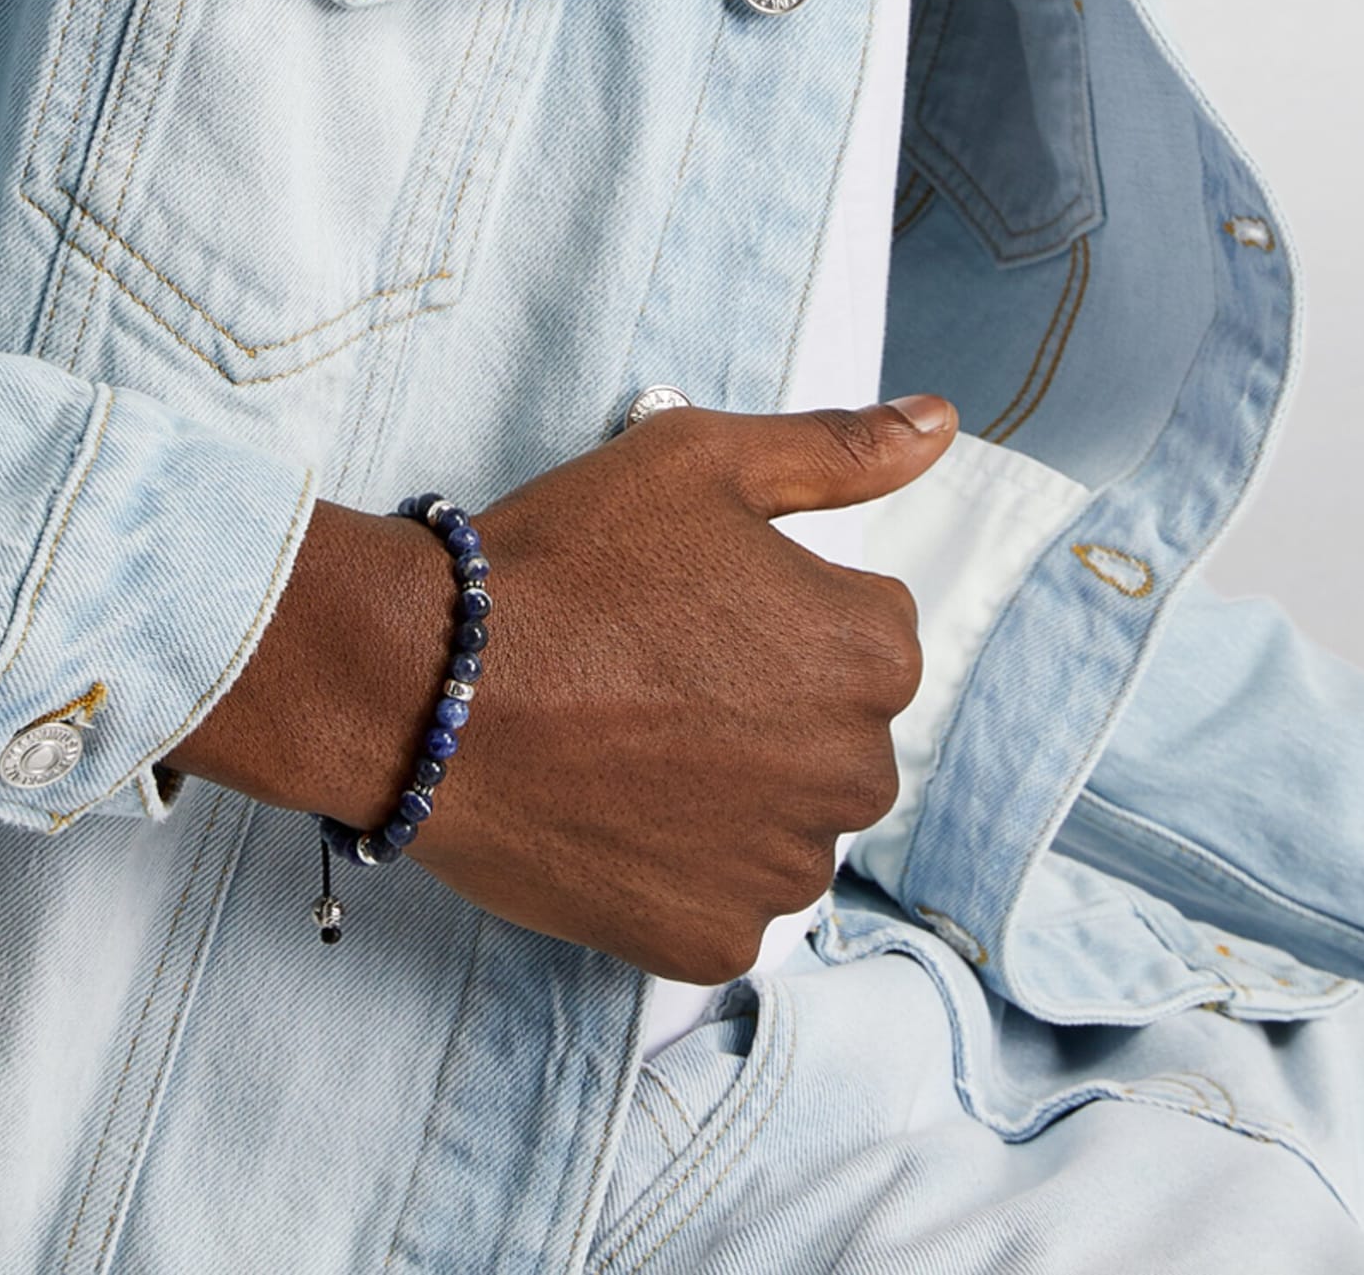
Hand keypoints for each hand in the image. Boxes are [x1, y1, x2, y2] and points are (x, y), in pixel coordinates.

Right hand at [170, 396, 956, 982]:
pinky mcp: (711, 940)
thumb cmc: (566, 560)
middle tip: (650, 668)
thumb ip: (836, 450)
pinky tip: (612, 809)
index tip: (689, 601)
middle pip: (832, 733)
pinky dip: (679, 867)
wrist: (427, 684)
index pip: (863, 628)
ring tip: (624, 737)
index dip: (773, 607)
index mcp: (870, 654)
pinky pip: (724, 901)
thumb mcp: (701, 461)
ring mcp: (781, 870)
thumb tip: (936, 424)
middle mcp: (854, 773)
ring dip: (731, 791)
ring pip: (782, 822)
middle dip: (766, 704)